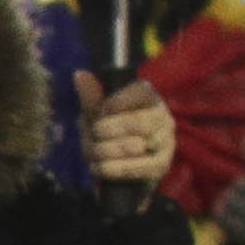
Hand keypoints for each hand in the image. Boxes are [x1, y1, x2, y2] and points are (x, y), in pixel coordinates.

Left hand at [75, 72, 175, 194]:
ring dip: (106, 151)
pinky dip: (114, 169)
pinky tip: (100, 167)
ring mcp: (165, 141)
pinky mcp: (161, 164)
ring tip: (93, 152)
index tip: (99, 112)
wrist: (119, 162)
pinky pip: (138, 168)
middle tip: (93, 135)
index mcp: (148, 96)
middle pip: (136, 122)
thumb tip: (79, 75)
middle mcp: (163, 116)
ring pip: (134, 146)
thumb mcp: (96, 111)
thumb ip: (91, 95)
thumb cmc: (107, 129)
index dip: (115, 103)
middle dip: (106, 131)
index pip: (140, 92)